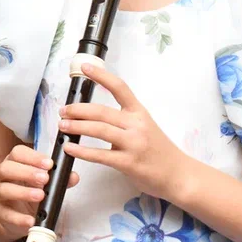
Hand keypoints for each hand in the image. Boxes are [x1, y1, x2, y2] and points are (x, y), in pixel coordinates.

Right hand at [0, 144, 78, 241]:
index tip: (49, 163)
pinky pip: (6, 214)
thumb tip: (72, 176)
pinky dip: (19, 218)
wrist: (15, 215)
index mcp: (14, 163)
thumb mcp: (45, 184)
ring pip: (4, 190)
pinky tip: (31, 220)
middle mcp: (2, 176)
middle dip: (26, 172)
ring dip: (23, 192)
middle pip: (7, 168)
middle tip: (45, 178)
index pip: (18, 153)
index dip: (33, 157)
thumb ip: (58, 179)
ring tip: (40, 196)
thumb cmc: (30, 192)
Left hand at [58, 63, 186, 201]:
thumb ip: (124, 121)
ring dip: (77, 126)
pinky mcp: (128, 163)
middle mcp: (136, 125)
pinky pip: (100, 155)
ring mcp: (133, 144)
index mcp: (139, 112)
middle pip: (101, 111)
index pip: (119, 88)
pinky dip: (82, 151)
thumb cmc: (160, 151)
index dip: (101, 76)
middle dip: (78, 109)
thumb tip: (95, 117)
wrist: (179, 174)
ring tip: (62, 126)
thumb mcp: (145, 127)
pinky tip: (70, 148)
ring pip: (99, 130)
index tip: (84, 67)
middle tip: (63, 110)